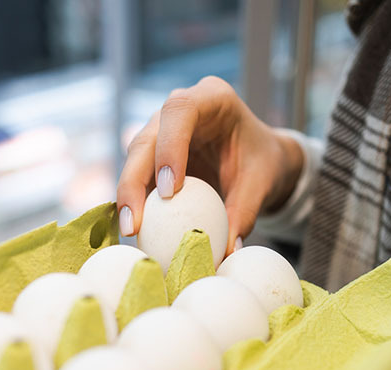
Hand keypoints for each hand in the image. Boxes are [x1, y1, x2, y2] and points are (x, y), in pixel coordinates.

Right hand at [116, 76, 303, 253]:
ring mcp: (162, 130)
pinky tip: (133, 229)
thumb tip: (227, 251)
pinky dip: (133, 201)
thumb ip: (244, 212)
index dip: (169, 147)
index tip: (169, 190)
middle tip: (134, 223)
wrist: (259, 158)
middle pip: (146, 138)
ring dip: (128, 195)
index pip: (180, 111)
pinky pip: (137, 176)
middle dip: (134, 181)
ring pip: (134, 157)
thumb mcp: (261, 183)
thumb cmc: (261, 161)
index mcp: (212, 98)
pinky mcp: (153, 154)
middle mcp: (179, 110)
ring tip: (130, 231)